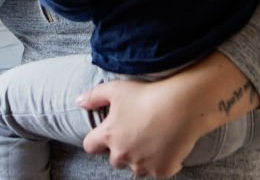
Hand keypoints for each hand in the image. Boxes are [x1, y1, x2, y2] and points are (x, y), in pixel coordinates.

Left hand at [77, 78, 203, 178]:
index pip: (90, 146)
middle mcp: (123, 154)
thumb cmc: (146, 95)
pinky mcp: (162, 171)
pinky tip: (168, 145)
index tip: (106, 133)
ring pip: (137, 167)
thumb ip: (93, 96)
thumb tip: (78, 102)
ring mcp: (143, 165)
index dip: (96, 140)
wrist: (181, 106)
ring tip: (153, 138)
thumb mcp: (115, 89)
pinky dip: (161, 161)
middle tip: (135, 133)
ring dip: (141, 157)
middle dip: (122, 149)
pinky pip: (158, 170)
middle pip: (115, 159)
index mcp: (109, 136)